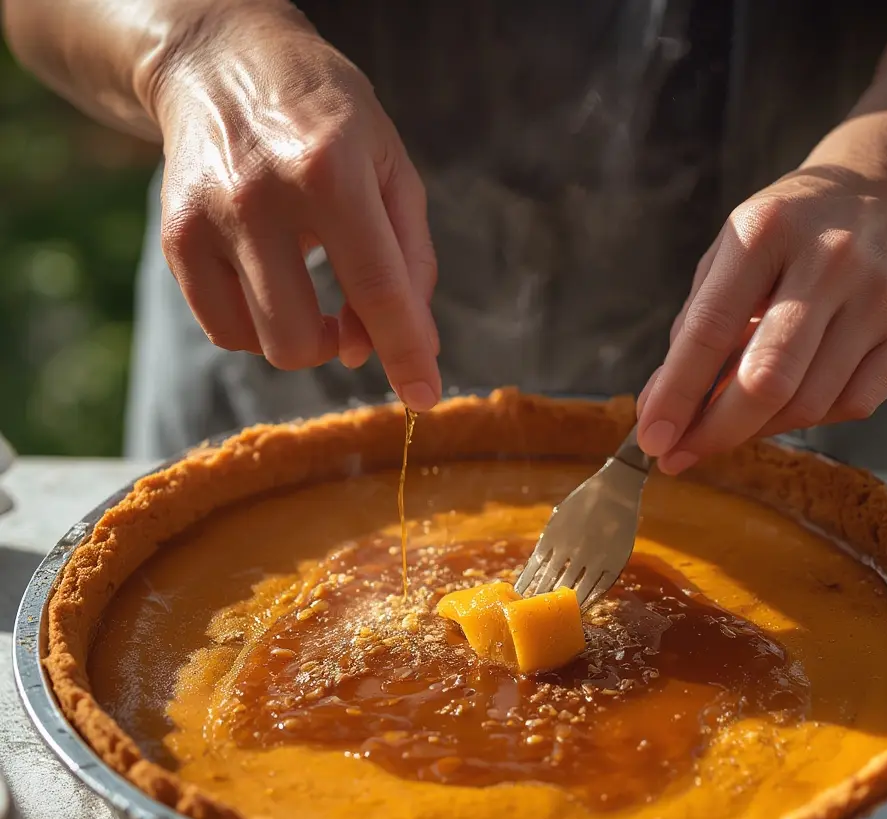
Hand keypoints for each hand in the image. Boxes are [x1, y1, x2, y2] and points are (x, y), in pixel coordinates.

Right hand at [152, 5, 440, 409]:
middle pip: (300, 338)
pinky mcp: (175, 239)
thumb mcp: (392, 171)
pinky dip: (259, 327)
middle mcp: (259, 197)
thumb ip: (410, 261)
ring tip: (309, 289)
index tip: (423, 397)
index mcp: (330, 172)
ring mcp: (206, 220)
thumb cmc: (329, 120)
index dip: (403, 352)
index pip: (375, 287)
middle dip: (338, 347)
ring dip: (300, 339)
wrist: (224, 64)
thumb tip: (406, 348)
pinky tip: (272, 284)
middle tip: (348, 316)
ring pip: (262, 344)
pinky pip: (224, 330)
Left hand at [636, 167, 886, 472]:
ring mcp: (879, 294)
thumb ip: (694, 328)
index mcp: (766, 231)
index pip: (711, 331)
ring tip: (724, 428)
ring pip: (808, 403)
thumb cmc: (785, 238)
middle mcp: (830, 259)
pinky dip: (806, 419)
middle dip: (714, 432)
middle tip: (678, 456)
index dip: (677, 394)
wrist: (886, 194)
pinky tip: (782, 410)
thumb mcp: (728, 257)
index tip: (652, 439)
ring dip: (755, 430)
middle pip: (766, 380)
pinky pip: (853, 404)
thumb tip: (661, 408)